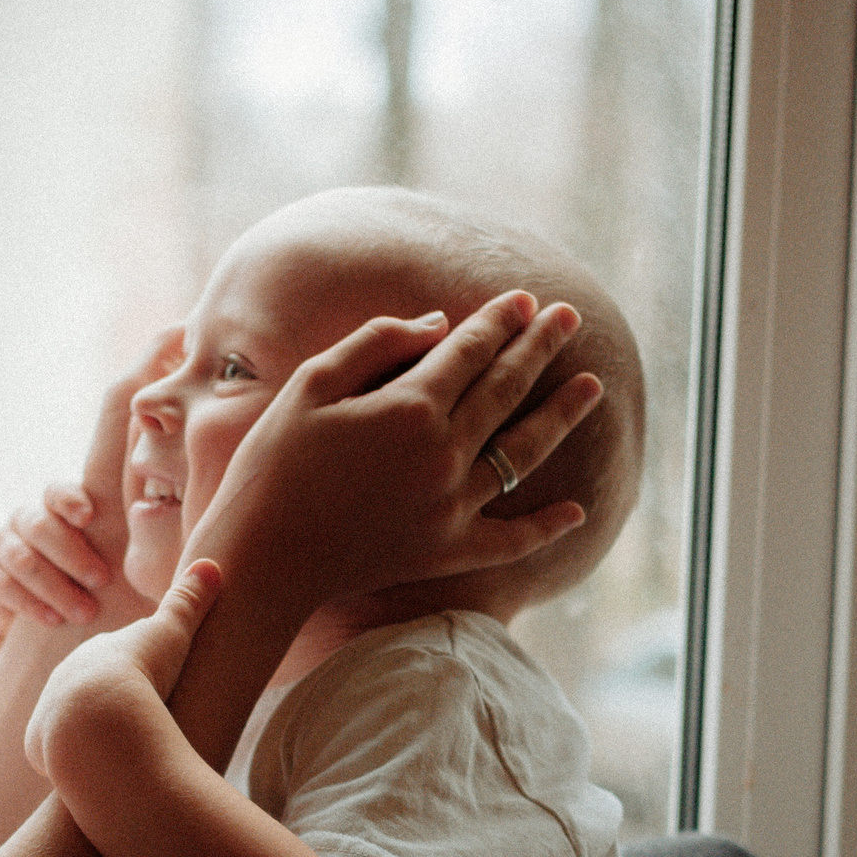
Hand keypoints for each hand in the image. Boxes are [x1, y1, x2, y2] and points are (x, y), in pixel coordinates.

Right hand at [0, 329, 181, 680]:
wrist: (70, 693)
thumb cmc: (132, 639)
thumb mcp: (173, 583)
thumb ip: (197, 542)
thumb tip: (259, 503)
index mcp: (109, 498)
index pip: (117, 417)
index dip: (141, 369)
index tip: (173, 333)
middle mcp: (61, 513)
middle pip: (57, 489)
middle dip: (70, 519)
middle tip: (98, 556)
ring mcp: (17, 544)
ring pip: (22, 532)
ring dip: (54, 571)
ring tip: (84, 607)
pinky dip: (24, 596)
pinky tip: (51, 619)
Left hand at [25, 560, 221, 782]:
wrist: (97, 722)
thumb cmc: (141, 674)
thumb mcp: (172, 633)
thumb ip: (190, 601)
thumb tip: (211, 564)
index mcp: (93, 652)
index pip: (115, 659)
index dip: (137, 669)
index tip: (155, 680)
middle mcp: (62, 679)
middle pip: (90, 691)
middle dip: (112, 702)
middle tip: (139, 717)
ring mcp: (48, 714)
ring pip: (72, 725)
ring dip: (94, 736)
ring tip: (120, 751)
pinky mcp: (39, 749)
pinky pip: (57, 757)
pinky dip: (78, 764)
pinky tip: (98, 771)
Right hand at [184, 292, 599, 617]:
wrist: (262, 558)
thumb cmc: (273, 464)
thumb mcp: (312, 384)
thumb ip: (377, 345)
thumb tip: (439, 325)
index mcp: (410, 407)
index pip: (471, 351)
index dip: (500, 321)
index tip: (526, 299)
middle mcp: (443, 454)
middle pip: (506, 390)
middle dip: (541, 348)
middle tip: (571, 319)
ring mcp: (452, 506)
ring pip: (524, 452)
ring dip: (563, 416)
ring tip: (594, 387)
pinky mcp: (448, 552)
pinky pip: (512, 539)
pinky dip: (546, 527)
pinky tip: (577, 511)